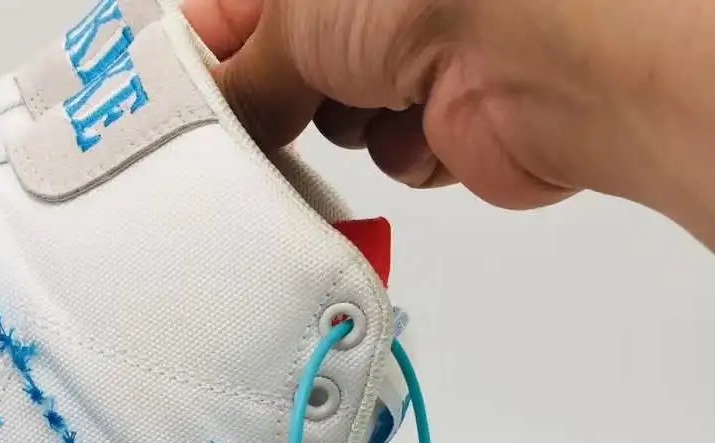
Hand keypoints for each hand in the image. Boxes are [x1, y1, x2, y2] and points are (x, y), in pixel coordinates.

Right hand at [182, 0, 589, 209]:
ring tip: (382, 96)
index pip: (233, 12)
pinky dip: (402, 149)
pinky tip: (430, 121)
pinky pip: (389, 156)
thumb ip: (245, 77)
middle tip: (258, 127)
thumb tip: (220, 119)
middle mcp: (367, 7)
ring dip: (348, 123)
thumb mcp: (295, 21)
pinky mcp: (447, 122)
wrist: (544, 51)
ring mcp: (410, 59)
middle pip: (284, 73)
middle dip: (274, 104)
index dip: (203, 56)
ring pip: (335, 123)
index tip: (171, 106)